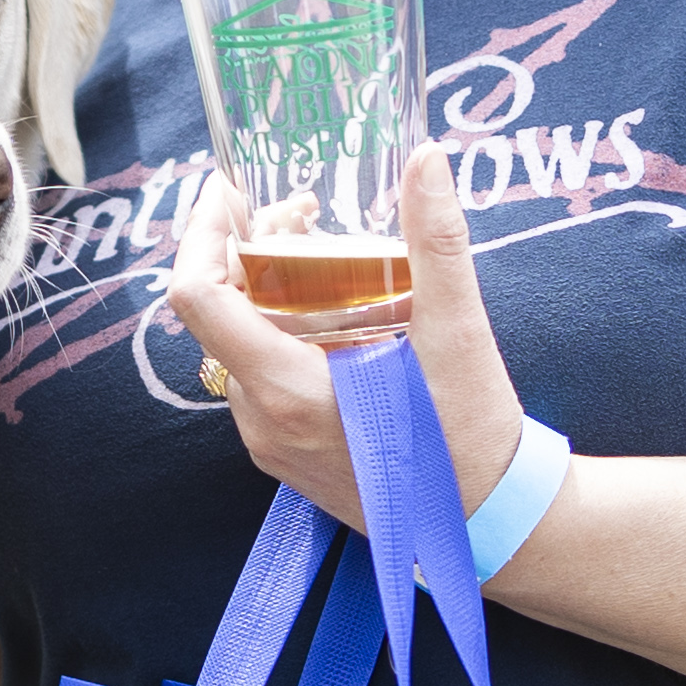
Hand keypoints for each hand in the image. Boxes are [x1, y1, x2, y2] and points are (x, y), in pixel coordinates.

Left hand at [161, 146, 526, 534]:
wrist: (489, 525)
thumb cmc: (472, 439)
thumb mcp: (458, 335)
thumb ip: (437, 242)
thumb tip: (427, 160)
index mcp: (285, 390)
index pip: (196, 299)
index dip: (200, 235)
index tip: (228, 193)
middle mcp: (261, 421)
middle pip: (217, 315)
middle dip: (246, 251)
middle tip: (301, 213)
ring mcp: (269, 445)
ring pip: (238, 347)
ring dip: (264, 292)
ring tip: (323, 254)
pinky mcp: (287, 456)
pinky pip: (261, 380)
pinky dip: (279, 335)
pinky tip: (335, 315)